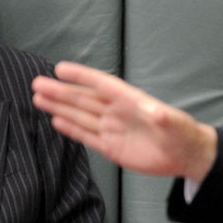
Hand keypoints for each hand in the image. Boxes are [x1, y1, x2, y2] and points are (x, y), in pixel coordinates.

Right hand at [32, 61, 217, 181]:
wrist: (185, 155)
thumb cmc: (182, 133)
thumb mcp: (175, 123)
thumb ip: (163, 117)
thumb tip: (157, 112)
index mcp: (129, 100)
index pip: (101, 84)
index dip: (81, 76)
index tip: (60, 68)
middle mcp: (116, 112)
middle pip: (83, 99)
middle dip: (60, 91)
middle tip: (37, 83)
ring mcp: (111, 129)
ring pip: (80, 115)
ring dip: (60, 107)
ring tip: (38, 98)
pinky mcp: (110, 147)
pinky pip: (86, 135)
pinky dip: (71, 128)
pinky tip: (55, 121)